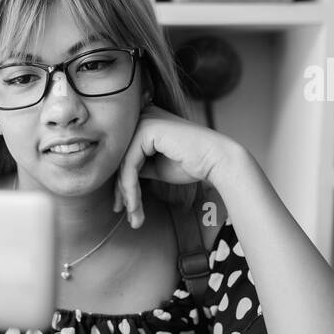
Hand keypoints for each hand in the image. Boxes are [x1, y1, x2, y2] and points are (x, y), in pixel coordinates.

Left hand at [112, 106, 242, 226]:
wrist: (217, 161)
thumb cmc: (192, 164)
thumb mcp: (155, 166)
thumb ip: (136, 166)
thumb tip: (116, 180)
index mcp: (144, 121)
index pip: (123, 156)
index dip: (121, 184)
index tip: (124, 207)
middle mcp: (141, 117)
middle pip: (120, 161)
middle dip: (122, 192)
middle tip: (129, 215)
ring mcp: (143, 121)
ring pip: (122, 166)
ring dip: (128, 196)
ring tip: (135, 217)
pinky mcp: (146, 130)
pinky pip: (129, 166)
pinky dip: (131, 189)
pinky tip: (136, 205)